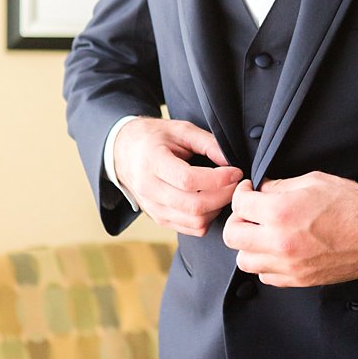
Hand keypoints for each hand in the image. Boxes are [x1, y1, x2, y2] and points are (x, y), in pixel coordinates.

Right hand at [112, 117, 241, 235]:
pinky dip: (208, 218)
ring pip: (195, 221)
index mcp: (151, 162)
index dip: (218, 179)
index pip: (188, 180)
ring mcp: (153, 207)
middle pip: (194, 205)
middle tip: (236, 183)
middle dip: (224, 196)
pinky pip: (191, 229)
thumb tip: (232, 162)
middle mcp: (149, 189)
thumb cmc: (153, 137)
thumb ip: (207, 143)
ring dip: (218, 209)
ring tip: (224, 192)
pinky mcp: (159, 218)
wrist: (122, 151)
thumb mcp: (180, 129)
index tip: (235, 171)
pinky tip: (211, 201)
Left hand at [223, 172, 357, 286]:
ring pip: (245, 261)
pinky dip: (266, 264)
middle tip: (250, 213)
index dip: (241, 193)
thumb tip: (260, 190)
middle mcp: (280, 242)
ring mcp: (290, 265)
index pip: (238, 205)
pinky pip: (266, 277)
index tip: (248, 191)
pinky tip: (277, 250)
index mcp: (281, 213)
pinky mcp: (301, 280)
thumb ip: (278, 186)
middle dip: (238, 220)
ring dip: (249, 245)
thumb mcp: (311, 181)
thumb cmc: (353, 204)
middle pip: (232, 236)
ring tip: (262, 233)